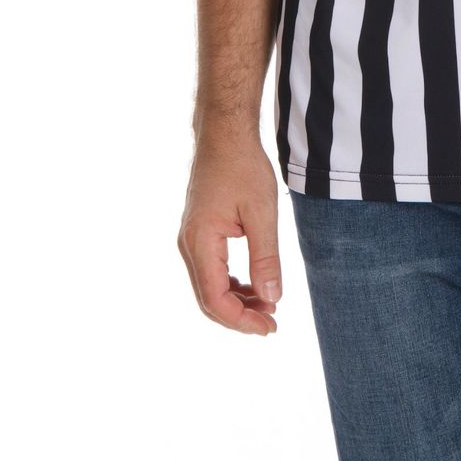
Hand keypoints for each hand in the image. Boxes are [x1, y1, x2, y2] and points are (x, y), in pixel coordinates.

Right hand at [178, 123, 283, 334]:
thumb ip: (266, 257)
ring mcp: (191, 238)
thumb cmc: (243, 167)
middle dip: (240, 315)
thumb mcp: (261, 212)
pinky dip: (230, 283)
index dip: (241, 319)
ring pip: (209, 286)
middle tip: (272, 322)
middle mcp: (189, 244)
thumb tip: (271, 298)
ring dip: (236, 300)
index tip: (269, 326)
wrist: (224, 134)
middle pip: (208, 298)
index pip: (214, 298)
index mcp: (201, 241)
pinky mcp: (198, 232)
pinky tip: (253, 285)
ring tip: (268, 305)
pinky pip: (210, 269)